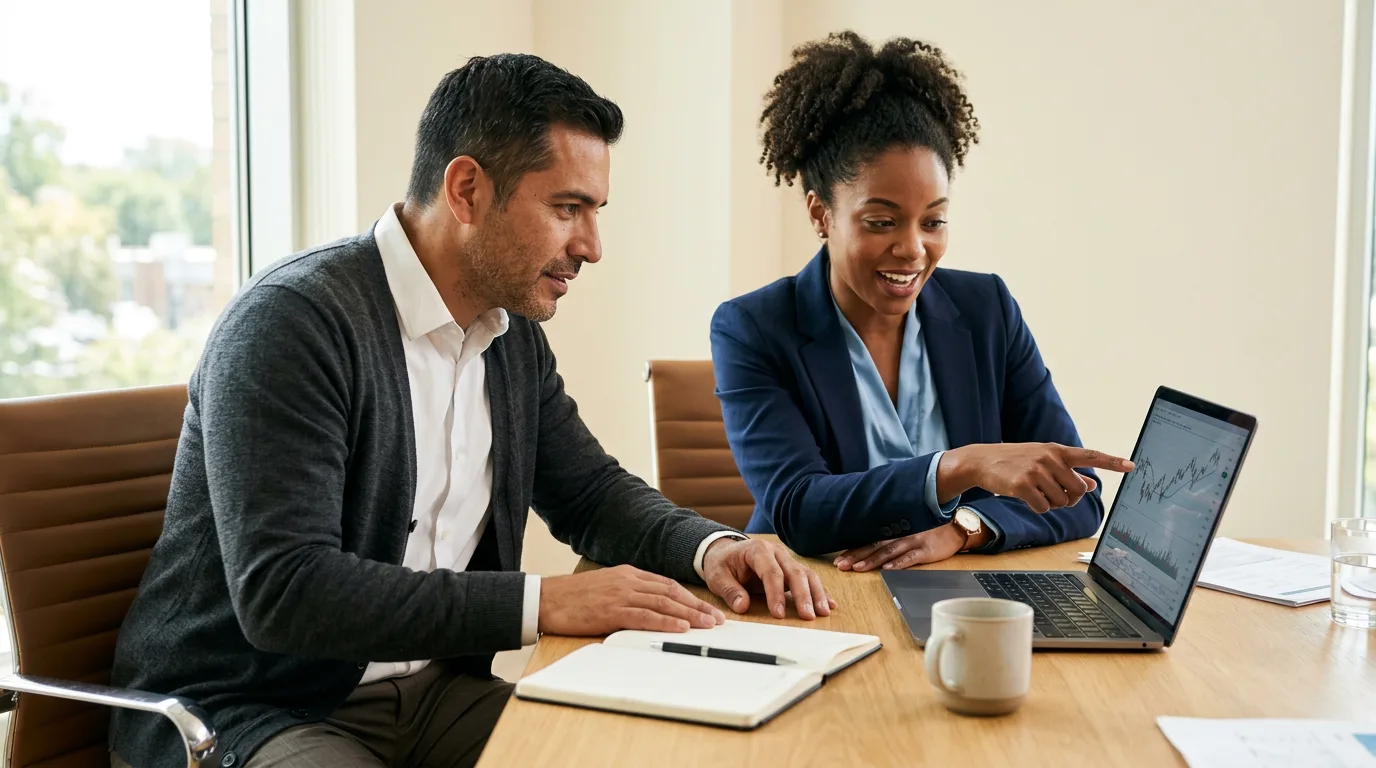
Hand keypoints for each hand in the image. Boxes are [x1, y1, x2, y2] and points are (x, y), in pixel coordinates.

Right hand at [537, 565, 725, 635]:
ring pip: (663, 604)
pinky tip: (680, 628)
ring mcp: (620, 594)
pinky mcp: (611, 610)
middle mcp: (628, 580)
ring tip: (707, 626)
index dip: (690, 598)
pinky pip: (644, 616)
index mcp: (628, 573)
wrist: (545, 599)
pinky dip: (665, 622)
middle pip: (671, 593)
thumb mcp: (606, 587)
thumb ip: (628, 592)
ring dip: (688, 615)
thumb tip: (650, 607)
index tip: (706, 609)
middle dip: (697, 607)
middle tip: (716, 620)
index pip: (667, 584)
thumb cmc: (572, 597)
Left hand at [701, 538, 836, 619]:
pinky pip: (809, 578)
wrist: (725, 553)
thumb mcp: (717, 576)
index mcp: (758, 550)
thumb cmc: (722, 564)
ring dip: (816, 593)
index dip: (776, 594)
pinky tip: (829, 604)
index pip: (771, 572)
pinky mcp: (791, 569)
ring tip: (823, 612)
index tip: (778, 614)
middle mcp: (776, 552)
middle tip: (808, 615)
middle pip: (795, 572)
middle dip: (803, 595)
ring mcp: (786, 560)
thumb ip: (730, 590)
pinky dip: (819, 591)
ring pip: (806, 574)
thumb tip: (743, 606)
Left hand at [833, 523, 968, 571]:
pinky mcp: (925, 550)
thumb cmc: (929, 533)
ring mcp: (912, 542)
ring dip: (872, 560)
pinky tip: (887, 569)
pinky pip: (910, 557)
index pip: (869, 542)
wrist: (955, 528)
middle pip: (874, 546)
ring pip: (888, 552)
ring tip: (857, 568)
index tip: (838, 559)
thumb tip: (870, 551)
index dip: (853, 550)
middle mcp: (900, 536)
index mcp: (894, 533)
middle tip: (840, 565)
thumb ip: (891, 541)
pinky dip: (898, 563)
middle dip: (855, 556)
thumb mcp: (908, 533)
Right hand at [939, 443, 1133, 513]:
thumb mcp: (1043, 460)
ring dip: (1051, 503)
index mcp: (1058, 450)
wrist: (983, 460)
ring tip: (1035, 492)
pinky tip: (1026, 497)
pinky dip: (1037, 507)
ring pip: (1061, 501)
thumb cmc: (1016, 460)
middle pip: (1077, 490)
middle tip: (1053, 493)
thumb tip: (1092, 484)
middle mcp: (1049, 458)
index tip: (1132, 466)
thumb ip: (1069, 472)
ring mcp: (1036, 471)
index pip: (1090, 456)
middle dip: (1069, 497)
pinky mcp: (1022, 485)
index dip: (1112, 462)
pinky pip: (1043, 507)